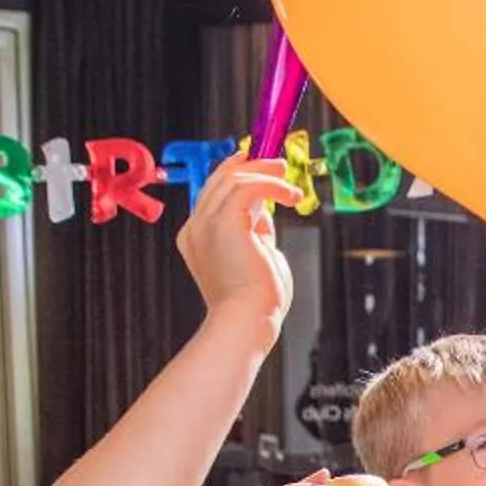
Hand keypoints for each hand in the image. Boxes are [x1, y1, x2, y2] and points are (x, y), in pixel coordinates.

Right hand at [179, 156, 295, 334]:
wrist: (247, 321)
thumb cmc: (255, 302)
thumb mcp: (255, 257)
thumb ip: (256, 233)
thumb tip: (263, 214)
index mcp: (196, 238)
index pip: (212, 194)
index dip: (234, 174)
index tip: (258, 165)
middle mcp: (196, 228)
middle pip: (219, 180)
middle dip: (250, 166)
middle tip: (278, 164)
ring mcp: (205, 225)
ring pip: (232, 179)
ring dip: (264, 173)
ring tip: (289, 181)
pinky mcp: (223, 223)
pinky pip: (247, 187)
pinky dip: (270, 184)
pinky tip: (290, 195)